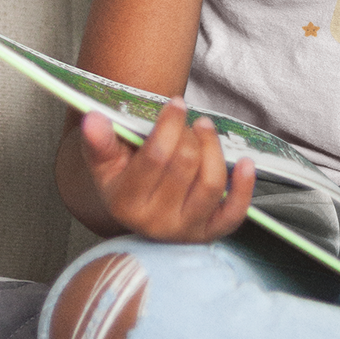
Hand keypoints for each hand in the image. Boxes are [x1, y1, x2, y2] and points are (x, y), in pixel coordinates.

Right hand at [76, 100, 253, 242]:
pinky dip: (244, 187)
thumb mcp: (106, 164)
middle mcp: (156, 222)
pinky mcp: (210, 234)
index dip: (170, 125)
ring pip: (210, 183)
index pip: (156, 157)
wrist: (141, 216)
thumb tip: (93, 118)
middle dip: (191, 133)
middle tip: (190, 120)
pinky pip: (234, 213)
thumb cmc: (126, 182)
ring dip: (213, 147)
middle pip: (185, 164)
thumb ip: (100, 142)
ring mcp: (185, 230)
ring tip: (206, 128)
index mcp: (126, 203)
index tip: (177, 104)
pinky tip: (246, 163)